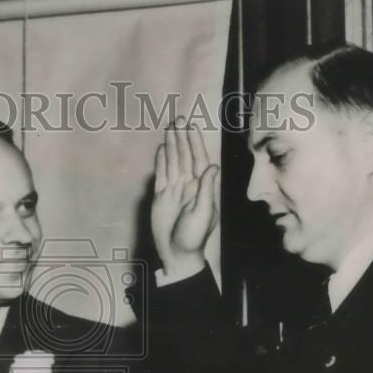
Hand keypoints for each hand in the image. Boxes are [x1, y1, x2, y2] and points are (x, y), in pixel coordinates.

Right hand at [150, 117, 219, 276]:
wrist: (177, 254)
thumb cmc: (193, 237)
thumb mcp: (203, 213)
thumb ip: (206, 189)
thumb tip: (211, 165)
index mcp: (201, 187)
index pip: (198, 159)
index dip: (194, 142)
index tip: (191, 127)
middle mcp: (188, 185)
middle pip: (184, 156)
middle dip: (182, 138)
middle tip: (178, 118)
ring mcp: (174, 190)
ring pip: (172, 162)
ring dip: (172, 145)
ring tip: (169, 128)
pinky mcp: (161, 197)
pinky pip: (161, 174)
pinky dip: (161, 161)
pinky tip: (161, 149)